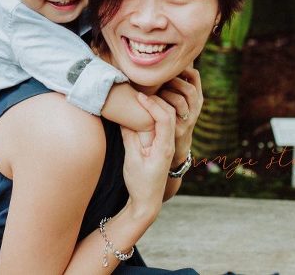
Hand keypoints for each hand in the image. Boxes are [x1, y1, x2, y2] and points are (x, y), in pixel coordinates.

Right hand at [120, 93, 175, 221]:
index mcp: (164, 147)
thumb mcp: (131, 160)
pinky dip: (154, 114)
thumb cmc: (139, 184)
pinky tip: (142, 111)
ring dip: (157, 105)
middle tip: (140, 92)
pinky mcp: (161, 146)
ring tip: (141, 97)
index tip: (139, 96)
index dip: (153, 104)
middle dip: (158, 99)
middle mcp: (169, 144)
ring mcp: (166, 145)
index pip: (165, 118)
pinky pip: (162, 125)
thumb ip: (129, 138)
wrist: (147, 203)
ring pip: (167, 118)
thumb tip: (124, 117)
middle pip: (170, 113)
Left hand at [156, 66, 202, 160]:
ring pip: (182, 99)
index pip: (195, 76)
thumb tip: (164, 60)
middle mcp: (195, 107)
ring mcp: (188, 119)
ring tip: (154, 87)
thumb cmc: (171, 116)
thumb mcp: (175, 99)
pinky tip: (147, 99)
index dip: (183, 67)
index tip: (167, 63)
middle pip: (189, 87)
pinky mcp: (179, 129)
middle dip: (174, 79)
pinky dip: (159, 104)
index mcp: (195, 97)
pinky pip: (171, 113)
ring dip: (168, 90)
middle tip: (158, 75)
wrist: (175, 146)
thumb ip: (172, 83)